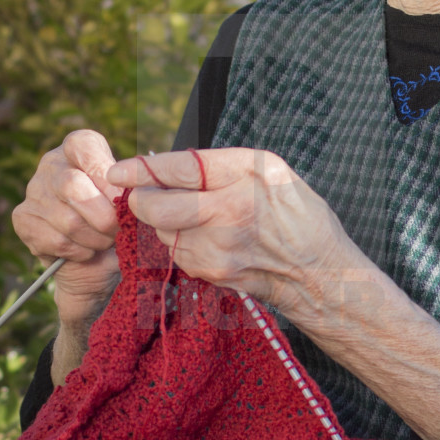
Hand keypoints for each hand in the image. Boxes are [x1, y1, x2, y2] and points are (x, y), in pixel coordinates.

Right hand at [13, 130, 120, 325]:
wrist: (97, 260)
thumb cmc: (118, 220)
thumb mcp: (130, 200)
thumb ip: (132, 193)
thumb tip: (135, 195)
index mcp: (79, 148)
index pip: (84, 147)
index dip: (106, 175)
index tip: (123, 197)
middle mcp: (52, 164)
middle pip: (72, 186)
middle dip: (104, 216)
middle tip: (119, 229)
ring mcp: (33, 191)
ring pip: (67, 220)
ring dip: (95, 239)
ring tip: (105, 242)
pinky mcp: (23, 219)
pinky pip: (56, 241)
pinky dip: (79, 252)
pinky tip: (86, 251)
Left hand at [105, 147, 353, 319]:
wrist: (320, 273)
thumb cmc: (296, 215)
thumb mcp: (270, 172)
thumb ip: (221, 166)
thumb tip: (166, 165)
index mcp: (247, 174)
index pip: (179, 168)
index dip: (143, 169)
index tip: (120, 170)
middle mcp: (230, 210)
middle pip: (156, 206)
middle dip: (142, 199)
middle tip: (145, 194)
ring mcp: (219, 247)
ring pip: (161, 231)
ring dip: (161, 222)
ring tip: (187, 217)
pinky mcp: (212, 272)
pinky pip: (176, 253)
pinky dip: (178, 244)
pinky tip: (202, 239)